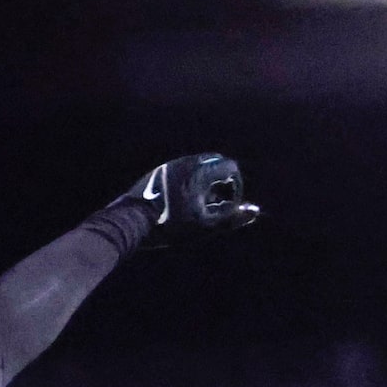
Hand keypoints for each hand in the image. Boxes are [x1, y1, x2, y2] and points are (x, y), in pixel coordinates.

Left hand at [113, 153, 259, 246]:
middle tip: (219, 202)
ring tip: (201, 204)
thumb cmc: (170, 225)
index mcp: (201, 170)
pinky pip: (181, 171)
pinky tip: (182, 201)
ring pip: (197, 166)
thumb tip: (255, 211)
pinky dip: (189, 182)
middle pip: (214, 163)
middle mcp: (186, 162)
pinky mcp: (157, 172)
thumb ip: (231, 217)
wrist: (131, 220)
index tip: (230, 203)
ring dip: (205, 181)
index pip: (230, 166)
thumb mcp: (205, 225)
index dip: (236, 185)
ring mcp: (170, 165)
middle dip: (221, 181)